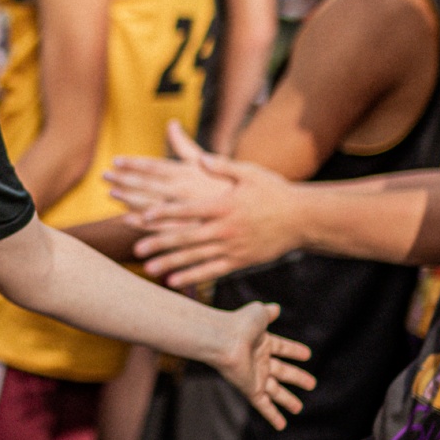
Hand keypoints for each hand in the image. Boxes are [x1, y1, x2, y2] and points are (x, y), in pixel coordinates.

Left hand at [107, 121, 301, 287]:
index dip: (163, 213)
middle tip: (136, 248)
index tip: (142, 216)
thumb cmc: (274, 192)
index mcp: (223, 205)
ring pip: (195, 257)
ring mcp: (232, 247)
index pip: (187, 210)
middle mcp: (225, 228)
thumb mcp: (250, 173)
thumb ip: (222, 166)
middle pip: (186, 237)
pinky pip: (212, 271)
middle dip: (159, 243)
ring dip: (170, 263)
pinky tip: (173, 281)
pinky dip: (192, 277)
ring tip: (148, 268)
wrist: (303, 219)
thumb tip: (200, 158)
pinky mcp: (240, 261)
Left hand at [211, 300, 311, 427]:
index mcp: (261, 342)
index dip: (294, 350)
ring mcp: (255, 375)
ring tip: (299, 408)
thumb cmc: (239, 324)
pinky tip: (281, 425)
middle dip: (297, 377)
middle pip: (283, 371)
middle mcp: (258, 360)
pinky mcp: (250, 388)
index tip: (307, 354)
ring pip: (275, 391)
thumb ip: (268, 312)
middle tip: (312, 383)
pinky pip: (263, 404)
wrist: (223, 339)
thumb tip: (275, 308)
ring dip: (287, 400)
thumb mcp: (259, 314)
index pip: (282, 347)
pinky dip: (272, 415)